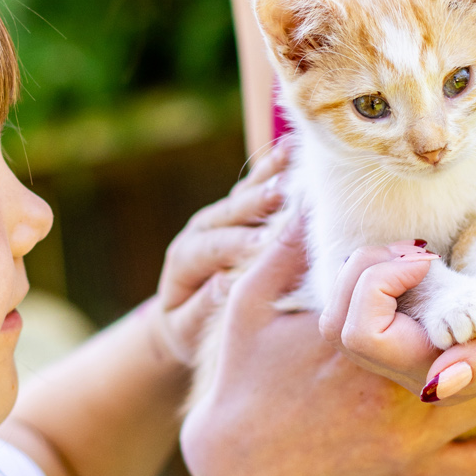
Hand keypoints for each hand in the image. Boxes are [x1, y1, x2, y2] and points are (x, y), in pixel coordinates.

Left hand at [150, 141, 289, 367]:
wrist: (182, 314)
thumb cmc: (188, 327)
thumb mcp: (186, 327)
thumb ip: (201, 306)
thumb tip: (225, 284)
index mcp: (185, 259)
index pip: (213, 248)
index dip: (239, 244)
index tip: (265, 243)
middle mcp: (201, 229)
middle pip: (230, 213)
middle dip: (257, 204)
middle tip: (283, 196)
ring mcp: (221, 216)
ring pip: (244, 193)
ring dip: (268, 176)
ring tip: (291, 159)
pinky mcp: (238, 209)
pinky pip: (255, 184)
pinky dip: (273, 167)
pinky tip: (292, 148)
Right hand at [180, 217, 475, 475]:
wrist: (240, 465)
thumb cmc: (242, 380)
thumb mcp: (248, 305)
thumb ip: (281, 250)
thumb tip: (306, 194)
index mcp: (346, 348)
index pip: (386, 288)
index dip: (390, 264)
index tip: (401, 259)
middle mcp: (387, 392)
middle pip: (461, 338)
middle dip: (467, 308)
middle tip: (458, 294)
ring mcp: (408, 436)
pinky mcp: (416, 470)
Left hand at [327, 238, 475, 406]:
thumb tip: (436, 388)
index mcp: (441, 377)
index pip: (359, 335)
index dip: (374, 286)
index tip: (423, 257)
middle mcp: (424, 367)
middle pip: (341, 326)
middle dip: (362, 275)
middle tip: (416, 250)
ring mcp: (425, 346)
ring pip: (352, 312)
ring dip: (371, 270)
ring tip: (420, 253)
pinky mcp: (431, 322)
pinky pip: (375, 301)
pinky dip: (385, 269)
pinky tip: (424, 257)